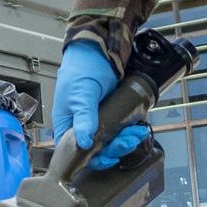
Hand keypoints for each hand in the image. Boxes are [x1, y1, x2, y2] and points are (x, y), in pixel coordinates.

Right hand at [52, 40, 149, 169]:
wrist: (101, 48)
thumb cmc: (82, 68)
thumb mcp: (82, 94)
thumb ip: (84, 118)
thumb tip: (83, 143)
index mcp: (68, 123)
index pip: (75, 150)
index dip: (91, 158)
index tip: (108, 158)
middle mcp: (82, 124)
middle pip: (97, 148)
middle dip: (115, 147)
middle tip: (129, 139)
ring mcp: (98, 119)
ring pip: (111, 140)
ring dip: (126, 139)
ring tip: (138, 132)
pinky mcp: (112, 113)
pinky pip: (121, 128)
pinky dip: (130, 130)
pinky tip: (138, 126)